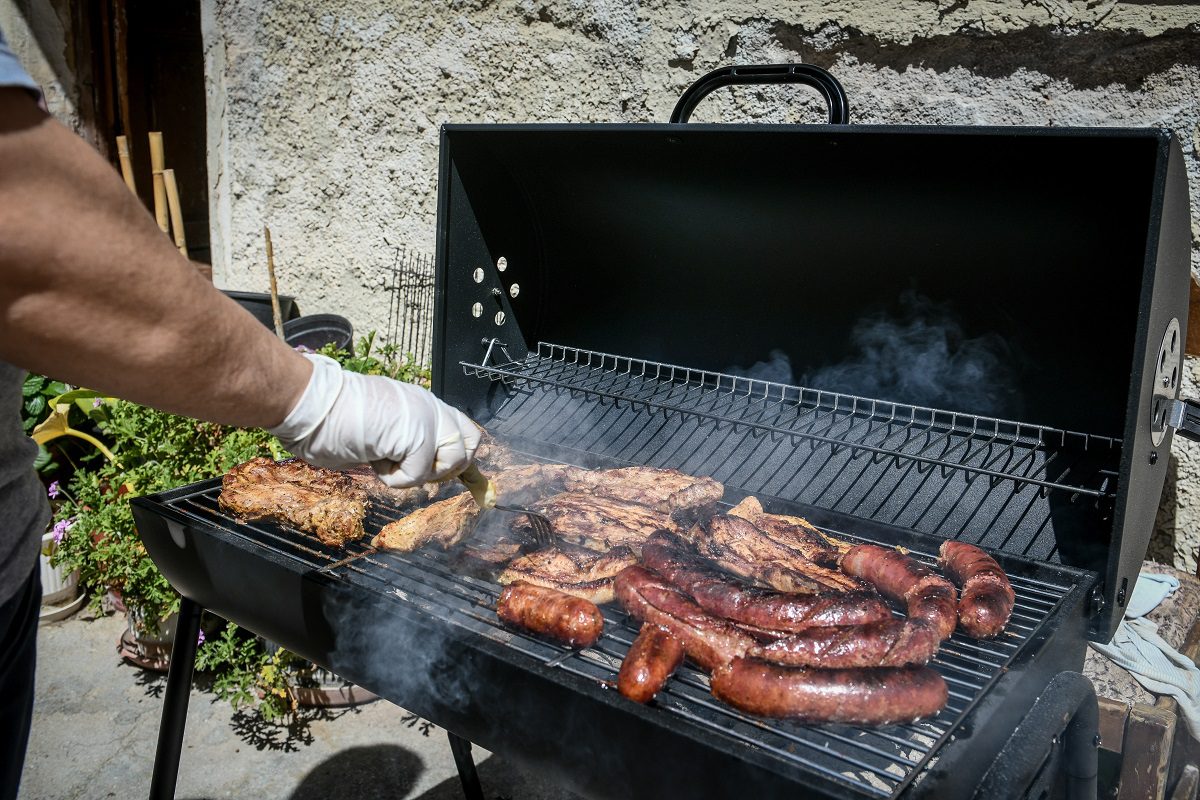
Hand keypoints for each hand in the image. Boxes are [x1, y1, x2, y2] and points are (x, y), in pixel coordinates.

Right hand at [269, 354, 479, 486]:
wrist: (310, 405)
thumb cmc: (331, 419)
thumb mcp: (382, 430)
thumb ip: (408, 441)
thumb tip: (428, 467)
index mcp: (422, 403)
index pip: (464, 430)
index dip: (463, 458)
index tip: (460, 481)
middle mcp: (429, 406)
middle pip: (469, 446)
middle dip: (446, 468)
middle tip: (409, 468)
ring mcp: (426, 417)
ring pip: (451, 462)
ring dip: (417, 473)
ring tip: (385, 458)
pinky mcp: (417, 433)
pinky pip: (418, 475)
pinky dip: (393, 478)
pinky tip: (373, 456)